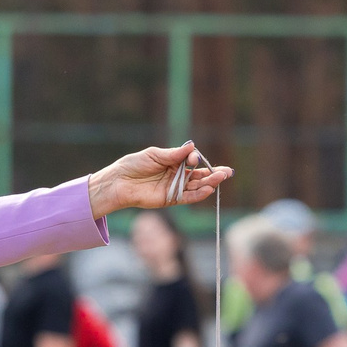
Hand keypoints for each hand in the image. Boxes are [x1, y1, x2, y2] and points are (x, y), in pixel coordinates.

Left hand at [86, 143, 233, 219]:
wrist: (119, 182)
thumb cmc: (133, 165)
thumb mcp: (155, 155)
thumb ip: (174, 154)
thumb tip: (192, 146)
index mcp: (172, 162)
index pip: (191, 161)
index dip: (195, 160)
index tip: (193, 158)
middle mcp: (176, 175)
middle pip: (198, 175)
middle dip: (213, 173)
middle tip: (227, 171)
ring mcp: (174, 188)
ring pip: (196, 187)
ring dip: (209, 183)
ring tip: (222, 178)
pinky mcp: (170, 200)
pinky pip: (187, 198)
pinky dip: (198, 195)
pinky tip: (208, 190)